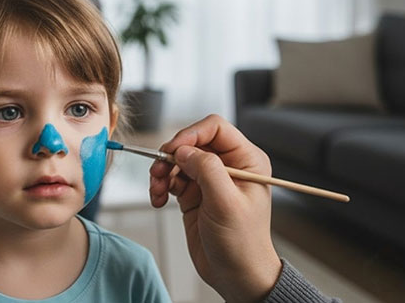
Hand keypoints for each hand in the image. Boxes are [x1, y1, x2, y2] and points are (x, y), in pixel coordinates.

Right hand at [149, 115, 282, 302]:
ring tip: (157, 190)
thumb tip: (184, 150)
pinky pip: (171, 179)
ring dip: (162, 172)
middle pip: (192, 143)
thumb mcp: (226, 203)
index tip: (173, 149)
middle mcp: (228, 166)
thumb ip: (206, 169)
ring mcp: (210, 180)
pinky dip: (161, 186)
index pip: (215, 129)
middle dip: (172, 156)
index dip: (191, 134)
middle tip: (159, 171)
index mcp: (247, 161)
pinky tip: (158, 200)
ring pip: (178, 160)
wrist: (236, 276)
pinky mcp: (194, 194)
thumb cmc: (243, 244)